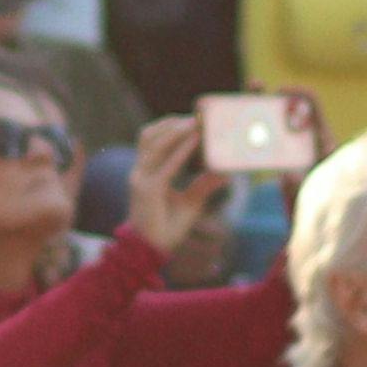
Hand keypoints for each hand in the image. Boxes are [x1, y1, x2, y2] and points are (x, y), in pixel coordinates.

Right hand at [123, 113, 222, 270]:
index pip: (153, 139)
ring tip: (196, 122)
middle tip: (198, 115)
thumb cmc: (167, 226)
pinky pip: (165, 165)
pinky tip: (196, 141)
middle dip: (173, 122)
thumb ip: (205, 184)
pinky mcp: (147, 190)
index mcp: (145, 171)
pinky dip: (180, 151)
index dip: (170, 125)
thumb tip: (227, 172)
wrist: (149, 251)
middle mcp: (139, 171)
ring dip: (175, 130)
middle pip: (150, 134)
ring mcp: (140, 179)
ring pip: (155, 144)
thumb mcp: (191, 201)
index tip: (193, 116)